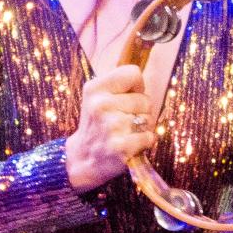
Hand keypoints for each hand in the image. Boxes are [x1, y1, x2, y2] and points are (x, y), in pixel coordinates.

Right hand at [65, 65, 154, 191]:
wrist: (83, 158)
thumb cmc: (97, 125)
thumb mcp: (97, 97)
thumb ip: (119, 85)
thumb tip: (143, 82)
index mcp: (95, 89)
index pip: (133, 74)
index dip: (137, 87)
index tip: (128, 98)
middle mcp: (101, 105)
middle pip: (145, 100)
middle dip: (141, 111)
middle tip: (123, 122)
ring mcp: (111, 126)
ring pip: (148, 119)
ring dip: (142, 128)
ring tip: (125, 133)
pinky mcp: (121, 147)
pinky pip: (149, 137)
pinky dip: (145, 142)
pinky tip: (130, 144)